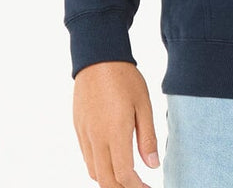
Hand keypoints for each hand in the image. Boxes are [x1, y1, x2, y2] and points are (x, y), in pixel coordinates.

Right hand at [73, 60, 160, 187]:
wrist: (98, 58)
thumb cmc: (125, 78)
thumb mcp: (144, 104)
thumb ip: (147, 137)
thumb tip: (153, 165)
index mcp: (116, 132)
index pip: (124, 174)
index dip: (136, 187)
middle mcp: (97, 138)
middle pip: (106, 180)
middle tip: (139, 186)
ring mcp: (85, 134)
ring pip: (94, 172)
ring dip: (110, 181)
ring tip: (128, 177)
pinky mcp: (78, 129)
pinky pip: (87, 158)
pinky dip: (99, 168)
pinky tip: (112, 161)